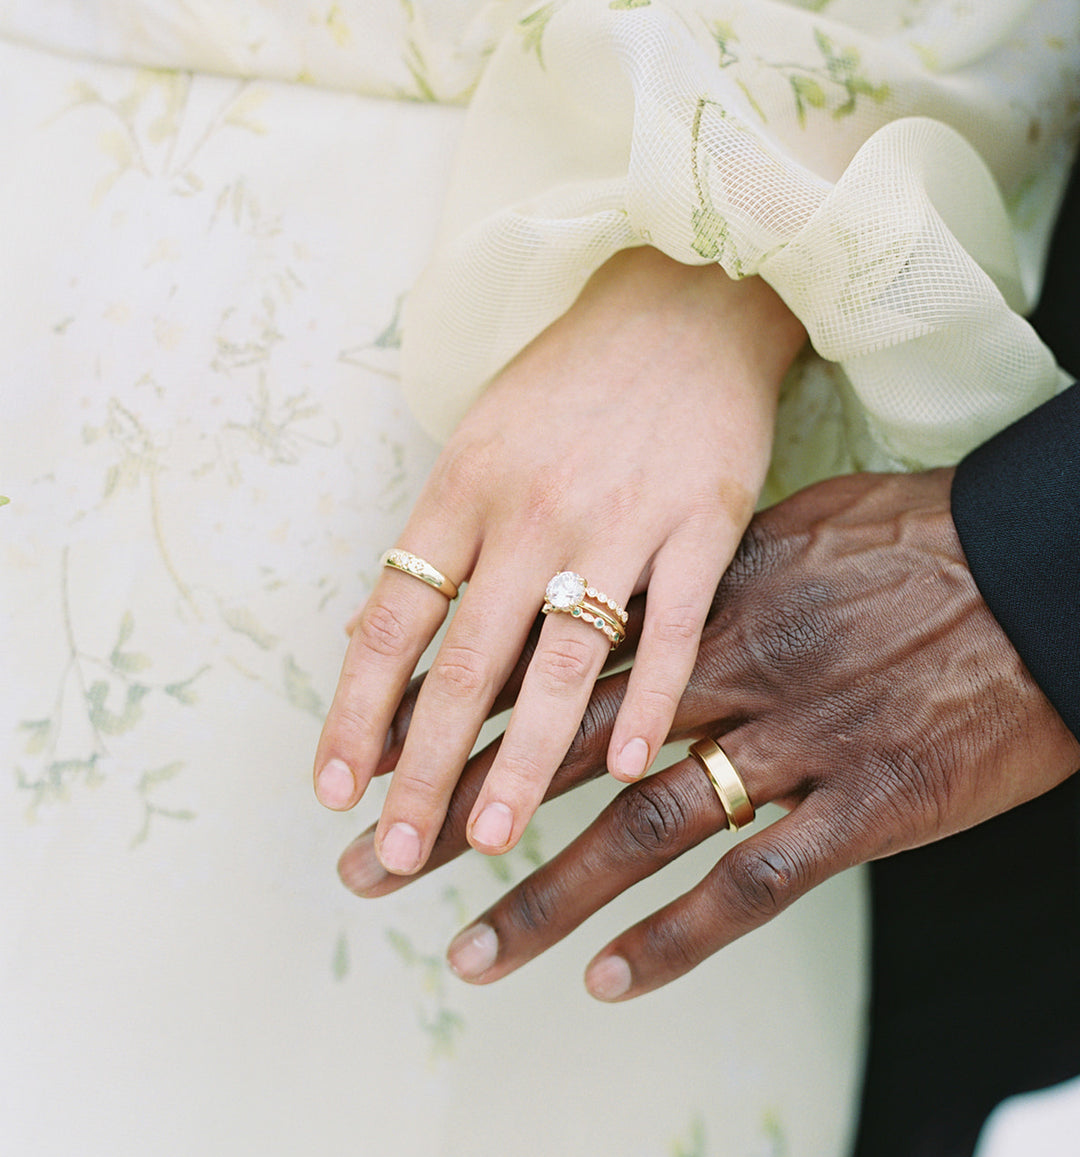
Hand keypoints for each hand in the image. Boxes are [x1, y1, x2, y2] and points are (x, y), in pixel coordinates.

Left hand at [314, 246, 803, 875]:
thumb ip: (434, 542)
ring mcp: (622, 519)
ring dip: (525, 760)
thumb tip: (364, 635)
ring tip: (488, 839)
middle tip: (393, 855)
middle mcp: (533, 509)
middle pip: (467, 662)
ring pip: (565, 661)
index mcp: (465, 487)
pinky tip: (625, 765)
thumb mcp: (479, 442)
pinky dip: (650, 699)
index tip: (334, 789)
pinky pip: (675, 629)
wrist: (684, 302)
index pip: (396, 618)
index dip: (357, 710)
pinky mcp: (704, 524)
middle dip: (424, 768)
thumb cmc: (569, 384)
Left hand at [337, 468, 1079, 998]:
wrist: (1040, 570)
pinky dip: (677, 935)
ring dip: (546, 896)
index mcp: (701, 600)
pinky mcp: (865, 805)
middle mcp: (727, 674)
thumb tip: (638, 586)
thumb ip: (704, 567)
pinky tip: (608, 978)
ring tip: (465, 952)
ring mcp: (794, 743)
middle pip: (566, 754)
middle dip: (459, 813)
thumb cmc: (919, 538)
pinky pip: (755, 881)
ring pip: (644, 830)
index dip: (463, 716)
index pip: (556, 664)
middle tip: (371, 869)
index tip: (385, 758)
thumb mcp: (796, 525)